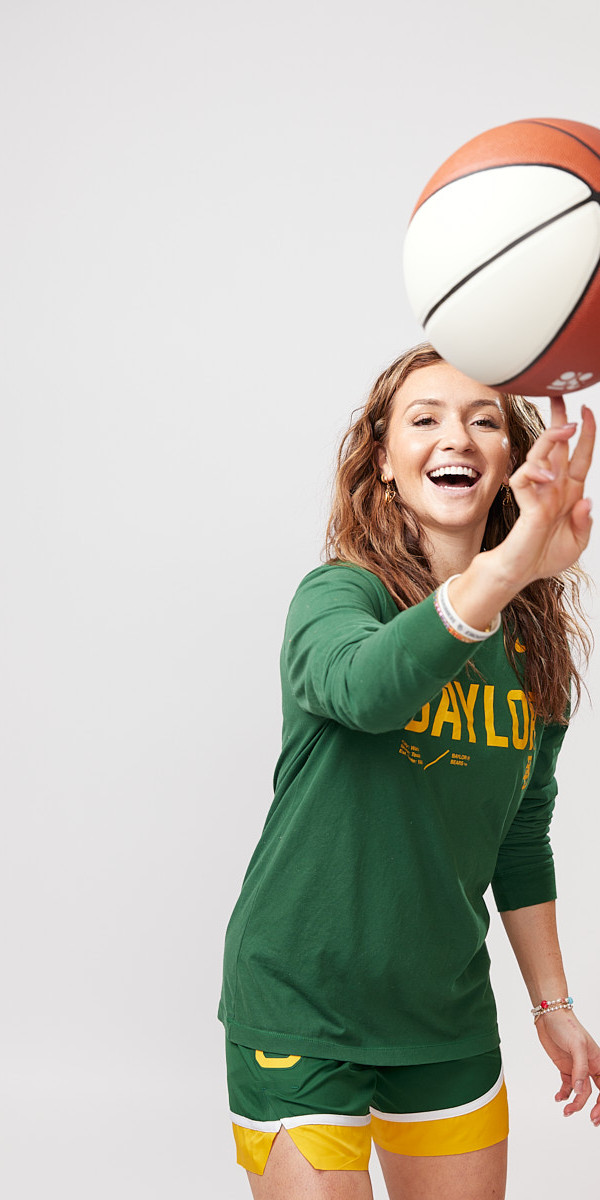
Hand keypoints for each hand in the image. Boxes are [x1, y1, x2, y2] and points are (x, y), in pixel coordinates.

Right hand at [496, 397, 594, 587]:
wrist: (522, 572)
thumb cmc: (545, 556)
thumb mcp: (578, 542)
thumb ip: (584, 522)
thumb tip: (587, 501)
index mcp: (570, 492)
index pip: (579, 456)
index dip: (586, 434)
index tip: (586, 412)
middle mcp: (555, 487)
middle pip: (558, 446)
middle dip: (560, 420)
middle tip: (560, 396)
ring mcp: (540, 492)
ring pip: (543, 454)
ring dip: (554, 438)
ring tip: (566, 427)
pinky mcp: (526, 501)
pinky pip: (527, 478)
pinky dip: (535, 472)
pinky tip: (545, 475)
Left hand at [535, 1007, 599, 1123]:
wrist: (549, 1016)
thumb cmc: (566, 1025)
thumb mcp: (577, 1046)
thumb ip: (580, 1069)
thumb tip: (579, 1091)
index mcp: (598, 1061)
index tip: (595, 1116)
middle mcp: (590, 1067)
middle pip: (596, 1093)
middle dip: (595, 1109)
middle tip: (590, 1121)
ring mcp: (577, 1068)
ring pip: (580, 1092)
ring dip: (574, 1103)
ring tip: (565, 1111)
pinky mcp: (565, 1068)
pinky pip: (567, 1086)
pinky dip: (564, 1094)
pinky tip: (558, 1098)